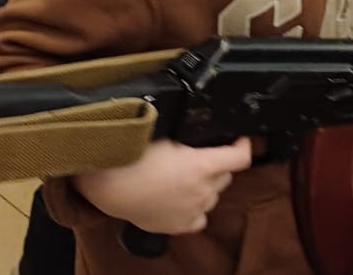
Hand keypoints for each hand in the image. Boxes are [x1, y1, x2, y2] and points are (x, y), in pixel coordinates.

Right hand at [71, 137, 252, 234]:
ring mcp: (193, 210)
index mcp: (202, 165)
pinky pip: (199, 217)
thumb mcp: (165, 134)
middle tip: (198, 156)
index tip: (239, 140)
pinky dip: (196, 208)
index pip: (240, 157)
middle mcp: (203, 190)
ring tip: (185, 178)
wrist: (109, 185)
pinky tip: (182, 199)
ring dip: (206, 186)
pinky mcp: (180, 225)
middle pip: (225, 176)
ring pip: (213, 196)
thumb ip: (188, 136)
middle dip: (218, 165)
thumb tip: (199, 127)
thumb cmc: (132, 156)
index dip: (242, 145)